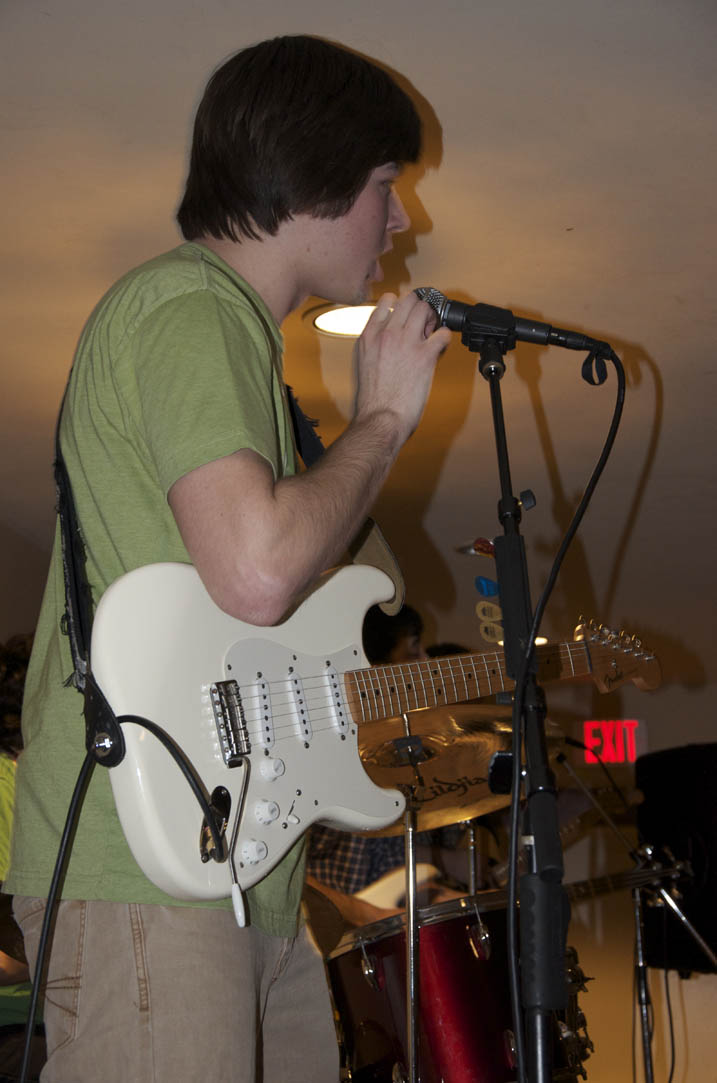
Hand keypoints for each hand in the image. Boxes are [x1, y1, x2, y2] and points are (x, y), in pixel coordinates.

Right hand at [353, 292, 451, 442]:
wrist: (380, 418)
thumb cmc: (373, 400)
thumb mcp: (364, 363)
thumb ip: (376, 345)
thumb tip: (390, 340)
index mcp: (370, 335)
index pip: (387, 300)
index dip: (402, 304)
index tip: (407, 316)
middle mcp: (388, 334)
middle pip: (410, 300)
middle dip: (420, 307)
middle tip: (424, 323)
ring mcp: (406, 342)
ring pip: (426, 309)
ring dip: (433, 318)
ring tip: (432, 333)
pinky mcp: (424, 355)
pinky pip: (443, 333)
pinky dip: (445, 337)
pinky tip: (441, 347)